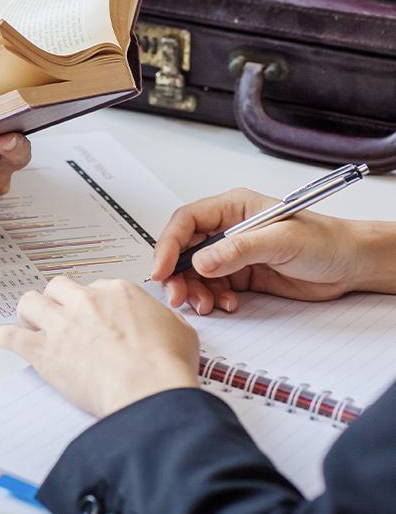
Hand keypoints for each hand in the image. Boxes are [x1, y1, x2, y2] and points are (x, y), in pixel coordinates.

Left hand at [0, 277, 198, 417]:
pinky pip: (11, 336)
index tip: (91, 316)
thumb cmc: (166, 366)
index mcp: (117, 292)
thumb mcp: (180, 331)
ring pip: (30, 301)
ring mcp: (62, 324)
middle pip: (58, 287)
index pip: (94, 286)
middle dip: (57, 301)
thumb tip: (162, 322)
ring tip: (31, 324)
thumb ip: (164, 320)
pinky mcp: (44, 351)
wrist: (150, 392)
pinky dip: (7, 338)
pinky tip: (9, 341)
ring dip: (29, 313)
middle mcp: (85, 301)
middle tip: (59, 317)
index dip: (91, 303)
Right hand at [150, 188, 392, 315]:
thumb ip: (239, 249)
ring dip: (194, 290)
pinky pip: (213, 287)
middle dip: (176, 274)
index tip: (161, 269)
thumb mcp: (281, 240)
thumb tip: (200, 262)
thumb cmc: (325, 241)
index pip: (186, 221)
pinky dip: (213, 299)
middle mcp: (227, 228)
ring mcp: (232, 253)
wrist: (351, 266)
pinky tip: (228, 304)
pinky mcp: (240, 275)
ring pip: (195, 272)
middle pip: (184, 249)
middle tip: (177, 296)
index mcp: (232, 207)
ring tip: (207, 305)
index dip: (168, 244)